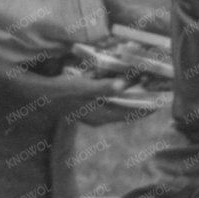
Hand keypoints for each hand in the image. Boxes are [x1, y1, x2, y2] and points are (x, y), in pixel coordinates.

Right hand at [22, 70, 147, 126]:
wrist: (37, 94)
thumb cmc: (58, 91)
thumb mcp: (80, 88)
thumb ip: (101, 87)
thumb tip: (122, 86)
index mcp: (99, 115)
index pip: (129, 113)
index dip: (146, 107)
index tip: (162, 101)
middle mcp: (99, 116)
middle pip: (127, 109)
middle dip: (142, 100)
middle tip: (158, 89)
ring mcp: (94, 110)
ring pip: (120, 104)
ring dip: (132, 95)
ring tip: (146, 84)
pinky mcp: (89, 103)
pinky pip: (111, 98)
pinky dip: (120, 91)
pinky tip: (124, 81)